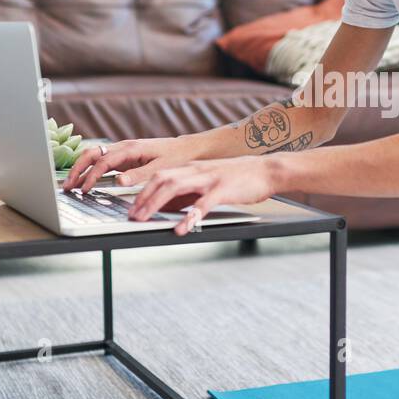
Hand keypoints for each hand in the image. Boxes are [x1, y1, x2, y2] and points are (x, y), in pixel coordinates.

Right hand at [62, 135, 202, 192]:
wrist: (188, 149)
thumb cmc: (176, 158)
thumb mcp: (160, 169)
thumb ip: (139, 175)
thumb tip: (119, 181)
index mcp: (131, 148)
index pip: (103, 161)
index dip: (91, 176)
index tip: (84, 189)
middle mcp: (124, 146)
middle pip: (92, 154)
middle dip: (77, 169)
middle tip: (67, 186)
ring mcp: (123, 150)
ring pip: (94, 155)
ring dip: (81, 168)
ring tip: (71, 184)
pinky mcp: (125, 155)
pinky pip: (102, 160)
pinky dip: (91, 168)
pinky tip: (85, 179)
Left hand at [129, 157, 278, 235]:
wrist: (267, 170)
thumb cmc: (238, 179)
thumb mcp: (207, 183)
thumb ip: (186, 194)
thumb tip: (164, 207)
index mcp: (192, 168)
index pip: (159, 176)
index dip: (142, 192)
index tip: (131, 208)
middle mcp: (197, 170)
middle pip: (162, 180)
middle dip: (143, 198)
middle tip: (132, 216)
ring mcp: (209, 178)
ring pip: (175, 187)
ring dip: (156, 204)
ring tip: (145, 220)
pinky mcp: (224, 189)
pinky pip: (203, 204)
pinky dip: (189, 217)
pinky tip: (181, 229)